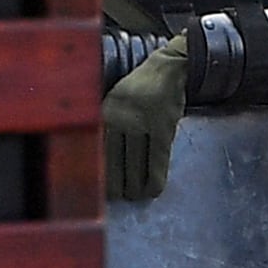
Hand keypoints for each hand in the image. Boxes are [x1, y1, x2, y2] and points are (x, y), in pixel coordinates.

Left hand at [103, 41, 188, 206]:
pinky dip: (156, 176)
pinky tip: (154, 189)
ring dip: (137, 184)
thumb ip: (107, 126)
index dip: (100, 173)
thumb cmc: (138, 89)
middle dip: (117, 184)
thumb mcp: (115, 103)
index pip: (99, 151)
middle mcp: (120, 118)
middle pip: (116, 161)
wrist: (168, 69)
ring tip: (137, 196)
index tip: (101, 190)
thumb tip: (101, 161)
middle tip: (120, 198)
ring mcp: (143, 123)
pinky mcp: (163, 128)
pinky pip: (158, 158)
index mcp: (104, 113)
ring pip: (137, 163)